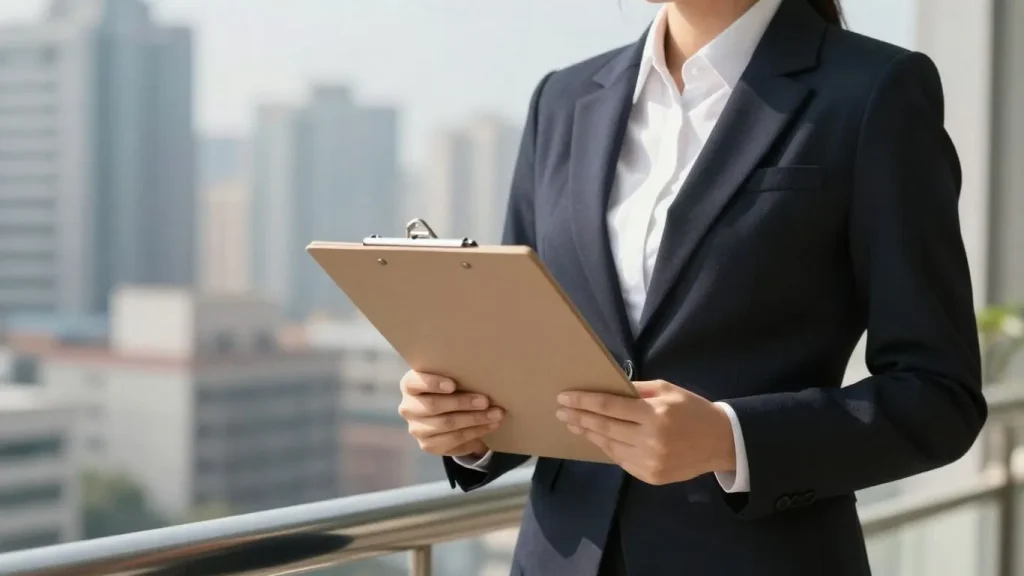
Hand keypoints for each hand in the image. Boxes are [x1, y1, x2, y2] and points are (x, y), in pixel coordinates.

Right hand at [398, 370, 503, 456]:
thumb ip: (458, 376)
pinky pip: (453, 440)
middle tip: (486, 401)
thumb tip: (485, 375)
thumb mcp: (450, 380)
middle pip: (434, 406)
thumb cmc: (452, 390)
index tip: (452, 385)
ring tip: (495, 414)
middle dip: (462, 403)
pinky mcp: (427, 445)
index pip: (414, 383)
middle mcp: (408, 407)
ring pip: (446, 424)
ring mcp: (416, 428)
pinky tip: (490, 426)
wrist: (447, 417)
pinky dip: (475, 432)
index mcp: (410, 385)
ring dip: (474, 419)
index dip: (432, 383)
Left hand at [556, 380, 735, 484]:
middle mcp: (650, 440)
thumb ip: (638, 390)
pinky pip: (621, 460)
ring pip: (609, 446)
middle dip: (579, 418)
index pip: (609, 407)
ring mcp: (649, 462)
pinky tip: (596, 438)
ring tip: (573, 425)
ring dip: (589, 434)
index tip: (564, 397)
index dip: (584, 402)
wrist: (721, 442)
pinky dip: (607, 448)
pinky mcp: (650, 476)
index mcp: (654, 415)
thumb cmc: (692, 410)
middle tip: (560, 412)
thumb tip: (608, 389)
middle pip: (604, 428)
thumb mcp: (668, 390)